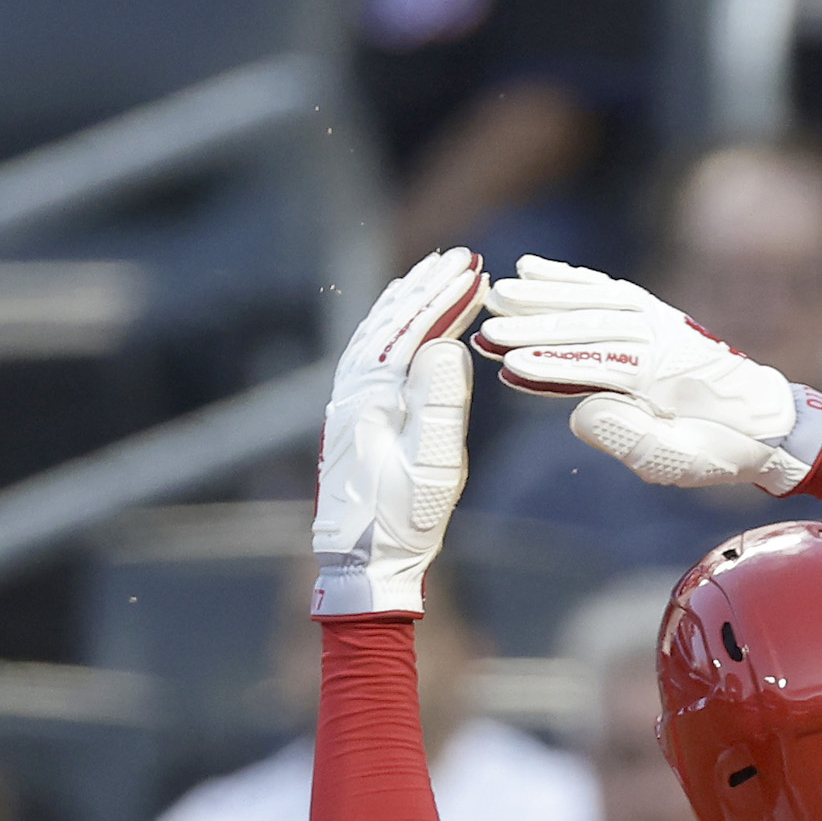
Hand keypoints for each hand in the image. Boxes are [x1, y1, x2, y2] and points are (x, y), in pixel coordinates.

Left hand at [311, 248, 486, 620]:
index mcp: (371, 397)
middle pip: (390, 321)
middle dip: (427, 286)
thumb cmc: (401, 522)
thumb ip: (441, 403)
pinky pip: (367, 354)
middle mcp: (351, 391)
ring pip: (375, 332)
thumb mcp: (433, 466)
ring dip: (406, 300)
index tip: (475, 268)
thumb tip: (447, 343)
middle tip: (462, 255)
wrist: (360, 566)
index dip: (445, 297)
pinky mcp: (350, 417)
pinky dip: (388, 327)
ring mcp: (346, 402)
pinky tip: (401, 320)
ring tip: (432, 271)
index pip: (411, 329)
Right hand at [477, 257, 821, 494]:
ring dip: (546, 292)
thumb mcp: (676, 461)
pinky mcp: (658, 315)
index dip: (551, 362)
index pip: (598, 363)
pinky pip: (610, 290)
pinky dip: (572, 277)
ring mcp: (661, 320)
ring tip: (500, 288)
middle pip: (589, 323)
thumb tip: (580, 413)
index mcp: (665, 375)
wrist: (768, 422)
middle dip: (535, 322)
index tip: (505, 361)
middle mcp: (662, 337)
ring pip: (596, 298)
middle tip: (486, 323)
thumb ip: (629, 435)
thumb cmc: (720, 449)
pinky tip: (537, 268)